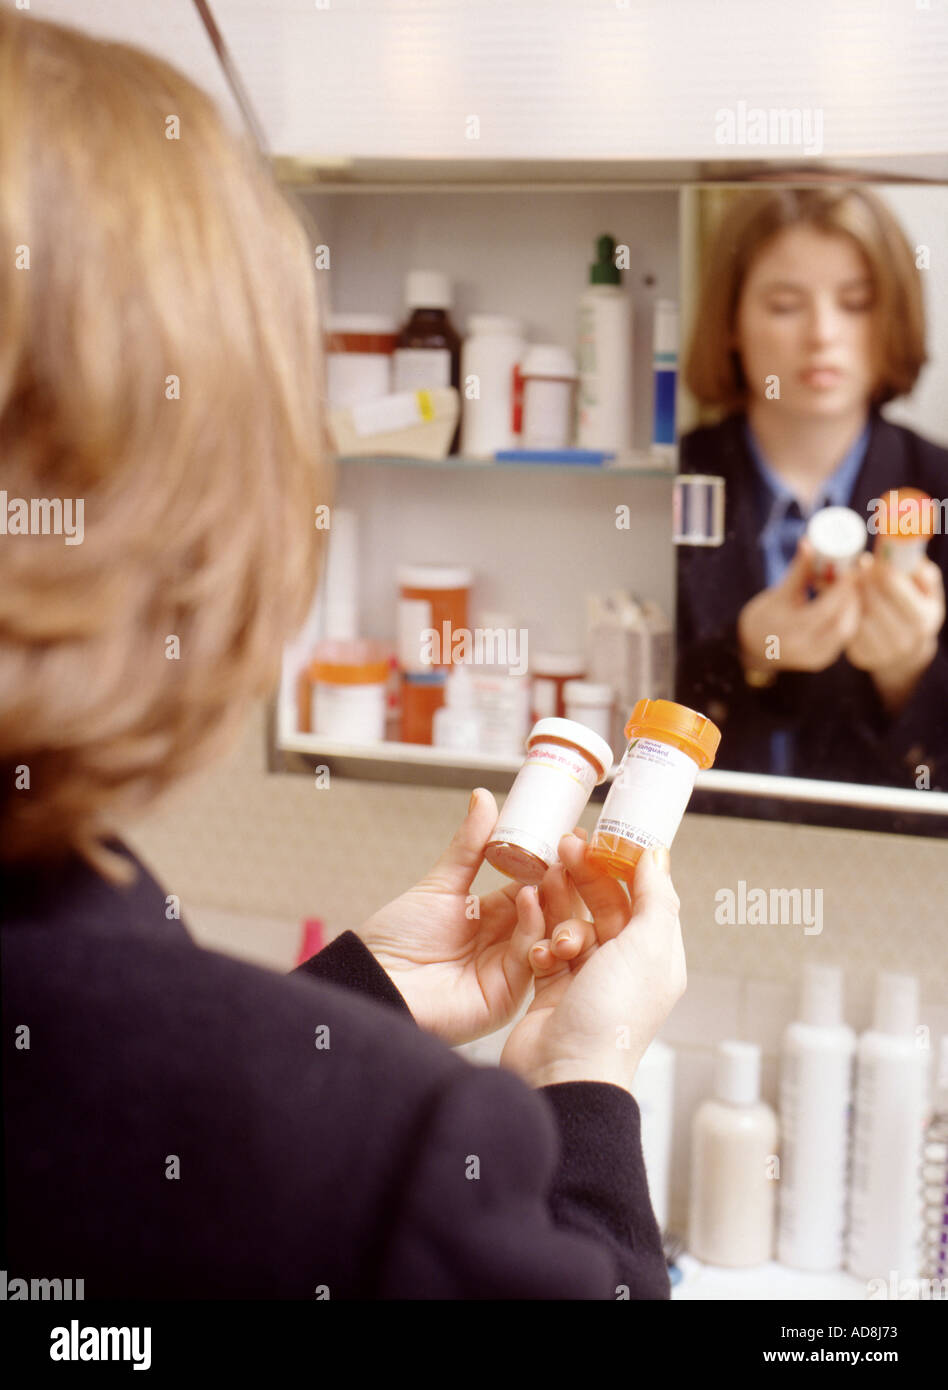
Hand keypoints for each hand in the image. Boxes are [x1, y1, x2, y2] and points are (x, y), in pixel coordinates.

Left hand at [355, 789, 584, 1046]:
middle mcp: (508, 943)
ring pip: (548, 934)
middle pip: (550, 911)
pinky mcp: (507, 995)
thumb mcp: (440, 884)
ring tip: (553, 871)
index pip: (537, 887)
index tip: (571, 836)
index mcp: (495, 916)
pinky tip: (527, 899)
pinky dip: (533, 927)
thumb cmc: (398, 938)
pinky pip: (529, 957)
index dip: (554, 865)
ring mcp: (510, 970)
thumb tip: (483, 796)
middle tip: (572, 852)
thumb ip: (469, 846)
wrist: (375, 980)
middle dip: (563, 882)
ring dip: (555, 901)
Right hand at [499, 837, 684, 1091]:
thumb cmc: (611, 1017)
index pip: (645, 897)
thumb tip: (658, 857)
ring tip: (544, 891)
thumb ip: (655, 898)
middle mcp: (624, 967)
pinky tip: (538, 942)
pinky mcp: (553, 990)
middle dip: (585, 876)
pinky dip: (540, 940)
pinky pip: (545, 948)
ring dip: (559, 909)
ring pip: (571, 923)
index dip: (624, 864)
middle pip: (604, 905)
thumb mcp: (646, 947)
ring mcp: (587, 979)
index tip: (601, 836)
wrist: (564, 1072)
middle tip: (563, 847)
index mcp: (657, 957)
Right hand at [737, 536, 861, 675]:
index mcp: (788, 632)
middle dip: (853, 597)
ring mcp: (815, 658)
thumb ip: (798, 570)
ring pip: (847, 631)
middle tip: (858, 576)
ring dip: (854, 607)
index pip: (824, 610)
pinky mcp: (823, 660)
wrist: (753, 648)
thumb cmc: (763, 617)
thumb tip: (809, 542)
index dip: (842, 588)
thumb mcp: (778, 592)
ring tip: (853, 588)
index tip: (853, 569)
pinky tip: (849, 603)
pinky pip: (844, 637)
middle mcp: (803, 650)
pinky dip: (849, 618)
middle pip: (842, 623)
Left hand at [844, 552, 943, 714]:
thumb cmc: (916, 611)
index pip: (894, 588)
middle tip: (853, 568)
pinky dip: (841, 612)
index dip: (879, 570)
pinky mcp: (861, 657)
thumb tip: (903, 556)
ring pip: (856, 615)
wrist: (907, 652)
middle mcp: (905, 640)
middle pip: (872, 601)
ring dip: (849, 595)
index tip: (871, 560)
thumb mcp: (928, 593)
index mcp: (922, 619)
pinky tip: (842, 601)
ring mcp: (882, 652)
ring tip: (848, 583)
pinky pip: (845, 628)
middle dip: (861, 581)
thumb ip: (921, 572)